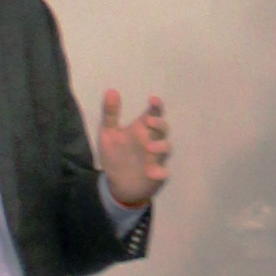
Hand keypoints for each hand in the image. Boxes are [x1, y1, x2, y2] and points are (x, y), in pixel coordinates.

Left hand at [96, 89, 170, 207]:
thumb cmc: (116, 155)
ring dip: (161, 146)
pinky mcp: (157, 174)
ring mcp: (156, 158)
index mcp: (141, 130)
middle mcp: (151, 141)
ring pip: (167, 148)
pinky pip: (164, 172)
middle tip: (149, 122)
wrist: (118, 184)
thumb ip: (110, 114)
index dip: (156, 106)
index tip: (153, 99)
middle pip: (163, 129)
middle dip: (159, 124)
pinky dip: (161, 171)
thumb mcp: (108, 133)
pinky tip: (152, 172)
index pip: (153, 114)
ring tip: (149, 148)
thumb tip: (111, 91)